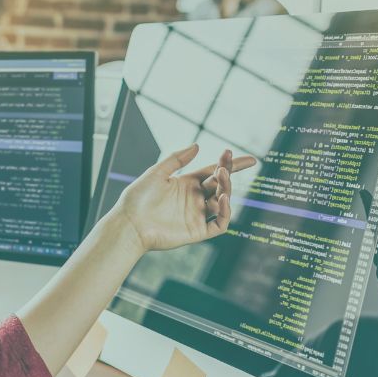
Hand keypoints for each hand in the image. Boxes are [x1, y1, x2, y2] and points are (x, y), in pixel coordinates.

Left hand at [113, 144, 256, 252]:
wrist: (128, 223)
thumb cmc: (137, 198)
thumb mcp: (156, 173)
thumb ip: (176, 159)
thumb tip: (197, 145)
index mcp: (186, 184)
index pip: (213, 172)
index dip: (230, 165)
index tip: (249, 159)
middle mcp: (194, 199)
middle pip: (219, 185)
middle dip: (227, 173)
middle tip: (227, 164)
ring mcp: (197, 215)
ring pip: (222, 202)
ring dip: (226, 189)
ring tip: (221, 176)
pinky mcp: (198, 231)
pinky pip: (220, 223)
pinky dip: (226, 212)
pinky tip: (222, 198)